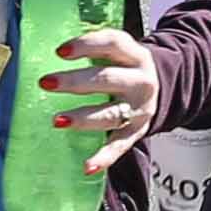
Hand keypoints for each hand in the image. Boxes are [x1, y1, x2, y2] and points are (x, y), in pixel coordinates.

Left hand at [39, 26, 161, 178]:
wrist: (165, 86)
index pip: (113, 44)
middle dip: (75, 82)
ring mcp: (140, 108)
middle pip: (107, 79)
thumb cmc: (126, 66)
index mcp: (135, 55)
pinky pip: (120, 145)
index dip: (87, 45)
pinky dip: (104, 157)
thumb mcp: (118, 51)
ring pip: (110, 113)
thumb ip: (91, 48)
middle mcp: (141, 81)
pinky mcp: (137, 131)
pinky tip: (88, 166)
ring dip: (83, 118)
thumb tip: (46, 47)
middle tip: (46, 83)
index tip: (60, 52)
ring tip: (58, 120)